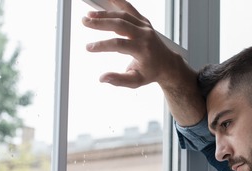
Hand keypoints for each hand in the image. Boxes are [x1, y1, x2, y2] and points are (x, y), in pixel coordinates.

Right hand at [81, 0, 205, 125]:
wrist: (167, 64)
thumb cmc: (150, 73)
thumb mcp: (135, 81)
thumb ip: (118, 80)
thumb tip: (102, 78)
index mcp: (142, 50)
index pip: (118, 44)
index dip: (102, 45)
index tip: (88, 47)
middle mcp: (145, 35)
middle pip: (119, 24)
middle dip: (100, 23)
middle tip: (84, 22)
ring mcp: (145, 26)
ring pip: (123, 15)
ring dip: (105, 13)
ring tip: (90, 15)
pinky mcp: (144, 21)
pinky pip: (131, 9)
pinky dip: (119, 2)